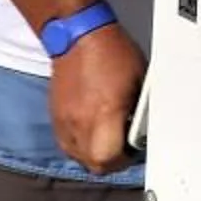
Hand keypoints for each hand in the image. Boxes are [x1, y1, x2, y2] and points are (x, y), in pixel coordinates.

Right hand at [47, 21, 147, 174]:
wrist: (79, 37)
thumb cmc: (112, 53)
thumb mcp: (140, 80)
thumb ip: (140, 110)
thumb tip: (144, 129)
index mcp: (104, 112)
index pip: (108, 158)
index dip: (124, 160)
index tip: (133, 151)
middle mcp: (80, 121)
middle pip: (92, 164)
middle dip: (110, 162)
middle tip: (122, 147)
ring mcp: (64, 121)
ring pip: (77, 157)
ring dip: (93, 154)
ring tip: (106, 139)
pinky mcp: (55, 116)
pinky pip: (66, 143)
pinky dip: (79, 144)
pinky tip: (91, 130)